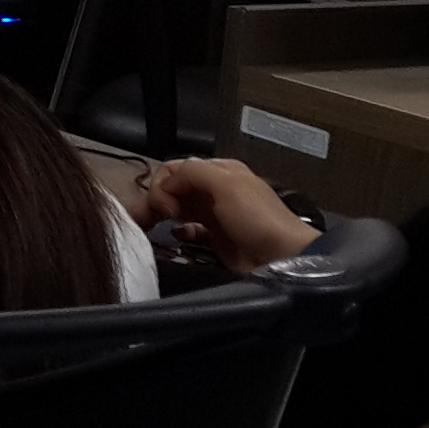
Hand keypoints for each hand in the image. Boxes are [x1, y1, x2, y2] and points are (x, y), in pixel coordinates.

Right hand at [139, 158, 321, 273]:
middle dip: (156, 200)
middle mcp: (216, 191)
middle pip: (175, 188)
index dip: (163, 184)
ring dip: (162, 215)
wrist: (283, 258)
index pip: (177, 169)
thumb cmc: (256, 218)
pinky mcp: (218, 240)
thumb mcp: (225, 184)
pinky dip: (179, 232)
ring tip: (150, 228)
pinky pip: (190, 232)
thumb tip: (165, 186)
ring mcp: (217, 216)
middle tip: (145, 219)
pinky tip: (175, 237)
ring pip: (180, 209)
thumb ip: (191, 174)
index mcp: (220, 172)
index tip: (163, 206)